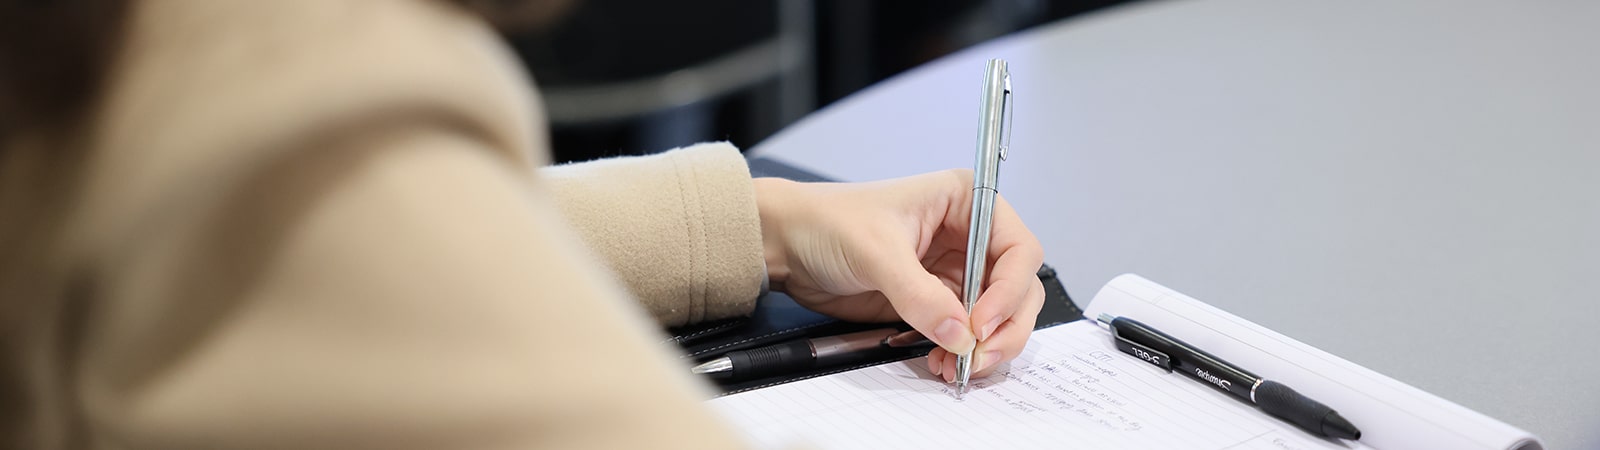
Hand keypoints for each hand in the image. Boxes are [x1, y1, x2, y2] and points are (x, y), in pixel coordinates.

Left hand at [754, 169, 1044, 379]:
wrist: (787, 244)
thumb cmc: (829, 222)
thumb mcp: (877, 252)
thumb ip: (920, 296)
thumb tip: (961, 336)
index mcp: (966, 203)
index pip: (1019, 250)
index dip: (1010, 290)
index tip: (984, 322)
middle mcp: (969, 237)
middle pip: (1018, 288)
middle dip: (1005, 326)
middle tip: (980, 356)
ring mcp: (954, 272)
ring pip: (996, 317)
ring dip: (984, 347)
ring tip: (955, 366)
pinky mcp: (934, 303)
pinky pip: (964, 334)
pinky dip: (960, 353)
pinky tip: (941, 363)